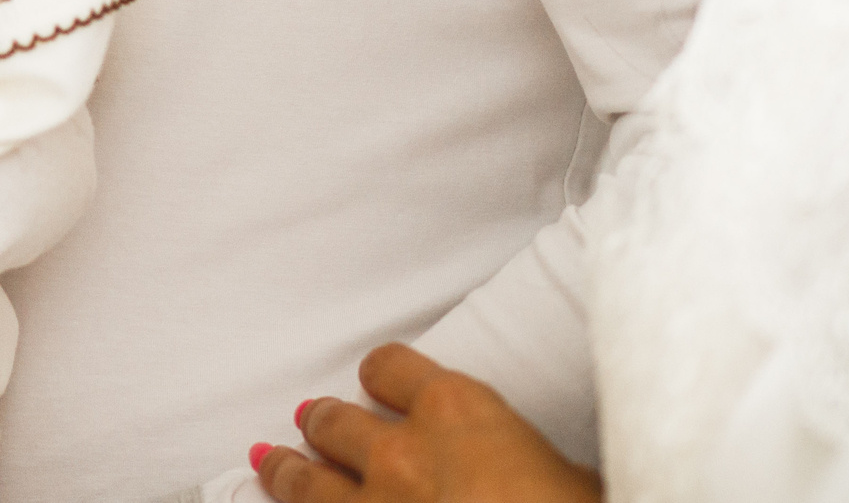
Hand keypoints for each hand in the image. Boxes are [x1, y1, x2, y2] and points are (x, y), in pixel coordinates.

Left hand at [255, 347, 603, 502]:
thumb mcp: (577, 478)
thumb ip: (541, 466)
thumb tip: (549, 474)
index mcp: (459, 414)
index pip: (394, 368)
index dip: (384, 374)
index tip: (380, 378)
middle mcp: (401, 455)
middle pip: (337, 422)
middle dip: (325, 422)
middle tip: (312, 418)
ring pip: (306, 481)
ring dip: (289, 470)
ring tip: (271, 460)